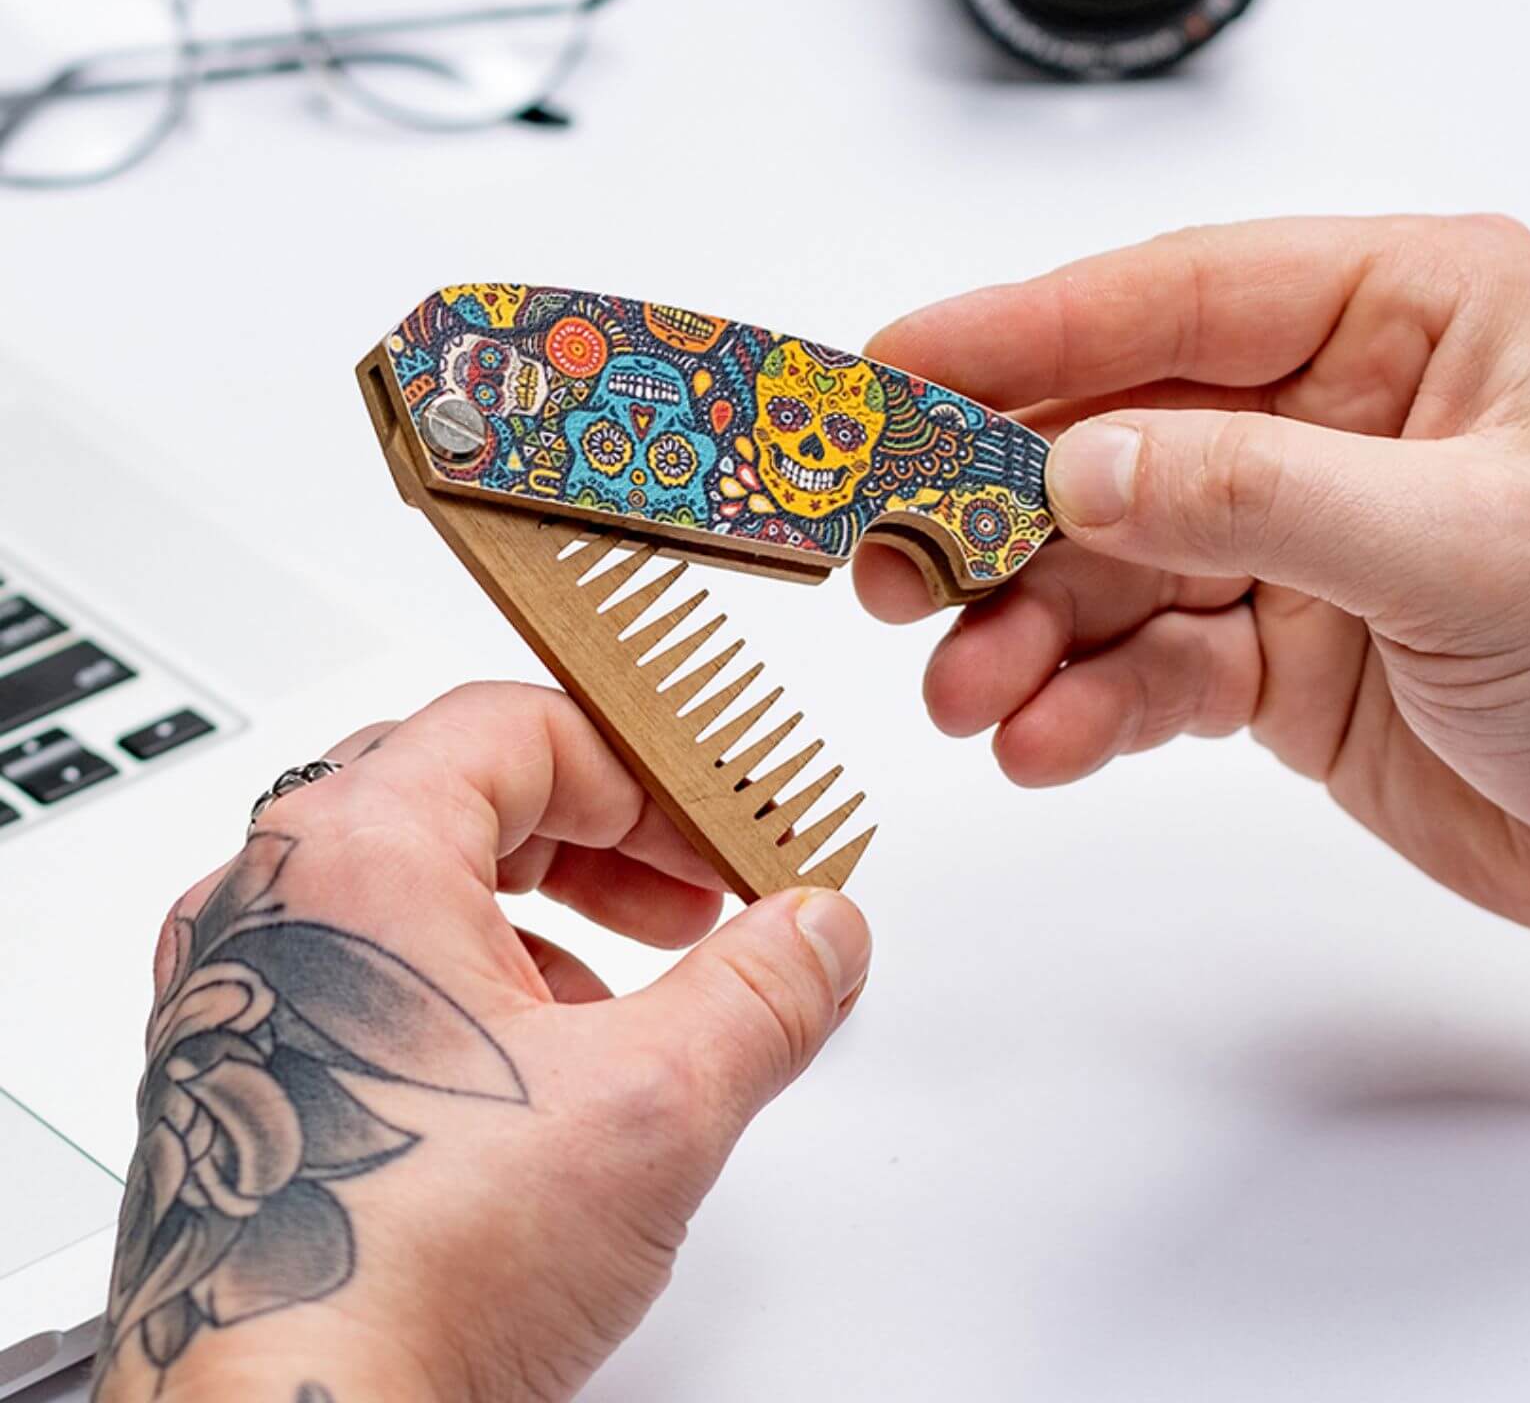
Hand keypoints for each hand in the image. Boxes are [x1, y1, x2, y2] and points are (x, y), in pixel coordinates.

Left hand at [92, 683, 870, 1402]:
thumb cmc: (399, 1271)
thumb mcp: (651, 1103)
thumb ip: (763, 989)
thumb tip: (820, 932)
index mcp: (351, 853)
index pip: (520, 724)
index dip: (646, 767)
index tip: (720, 823)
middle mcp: (272, 900)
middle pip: (469, 787)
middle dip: (608, 836)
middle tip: (695, 885)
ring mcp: (244, 985)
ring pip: (423, 877)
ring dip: (550, 907)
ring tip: (637, 980)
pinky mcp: (248, 1067)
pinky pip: (377, 964)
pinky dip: (481, 979)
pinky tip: (550, 1059)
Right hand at [855, 215, 1529, 942]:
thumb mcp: (1464, 552)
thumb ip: (1258, 497)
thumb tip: (1081, 469)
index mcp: (1399, 317)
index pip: (1167, 299)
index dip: (1016, 336)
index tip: (893, 371)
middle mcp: (1326, 413)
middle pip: (1104, 438)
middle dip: (994, 518)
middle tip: (894, 571)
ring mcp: (1284, 535)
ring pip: (1101, 568)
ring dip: (1021, 635)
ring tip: (970, 695)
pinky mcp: (1262, 648)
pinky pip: (1137, 664)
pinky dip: (1081, 706)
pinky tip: (1046, 741)